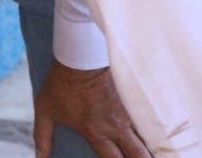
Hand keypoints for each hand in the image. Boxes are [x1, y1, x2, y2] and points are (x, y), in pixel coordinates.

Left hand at [34, 61, 149, 157]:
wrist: (80, 54)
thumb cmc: (61, 83)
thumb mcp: (45, 110)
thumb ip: (43, 137)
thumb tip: (39, 157)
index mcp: (96, 132)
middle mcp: (117, 126)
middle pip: (139, 155)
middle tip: (141, 157)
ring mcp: (130, 112)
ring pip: (151, 139)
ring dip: (152, 149)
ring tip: (152, 152)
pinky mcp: (137, 98)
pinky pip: (152, 120)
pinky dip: (156, 131)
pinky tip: (161, 138)